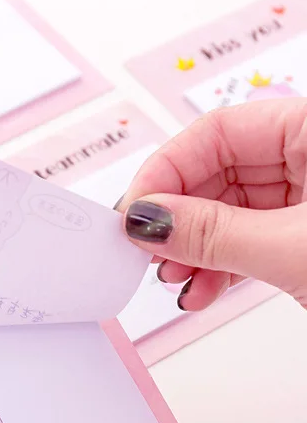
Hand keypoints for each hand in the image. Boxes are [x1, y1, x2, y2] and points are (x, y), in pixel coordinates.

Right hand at [117, 99, 306, 310]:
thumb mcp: (294, 248)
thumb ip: (215, 233)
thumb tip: (148, 221)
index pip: (217, 132)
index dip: (166, 171)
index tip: (133, 214)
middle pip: (216, 174)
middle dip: (176, 220)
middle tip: (145, 250)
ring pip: (228, 212)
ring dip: (192, 249)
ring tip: (175, 276)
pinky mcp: (305, 236)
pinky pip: (249, 240)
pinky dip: (220, 265)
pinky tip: (201, 289)